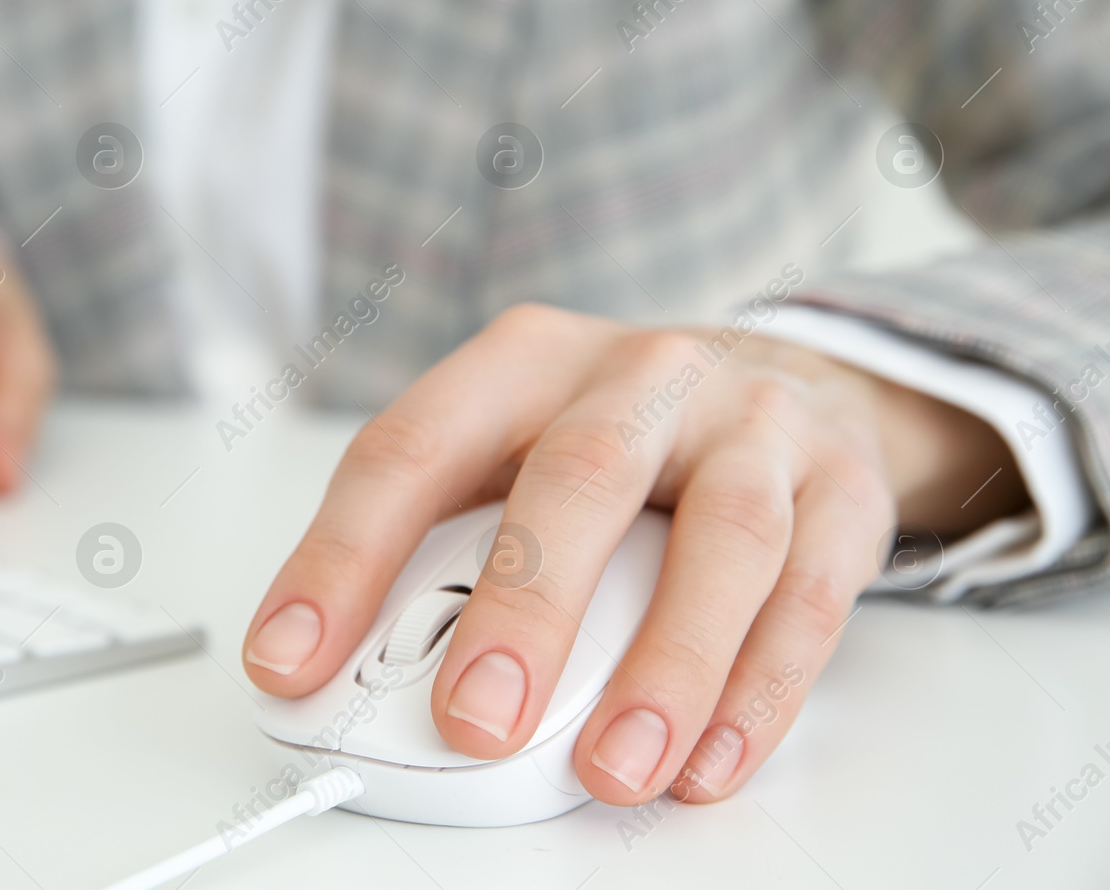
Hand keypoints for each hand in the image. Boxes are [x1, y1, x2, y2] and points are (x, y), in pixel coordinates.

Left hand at [242, 305, 1024, 802]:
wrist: (785, 377)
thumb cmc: (618, 436)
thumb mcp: (511, 453)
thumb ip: (439, 545)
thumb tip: (341, 669)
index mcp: (523, 363)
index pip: (411, 448)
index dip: (341, 556)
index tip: (291, 661)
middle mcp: (639, 377)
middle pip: (577, 477)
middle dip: (523, 607)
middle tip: (473, 718)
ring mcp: (750, 424)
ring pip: (721, 539)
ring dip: (665, 666)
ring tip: (611, 768)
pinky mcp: (840, 487)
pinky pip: (811, 593)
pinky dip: (760, 690)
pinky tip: (708, 759)